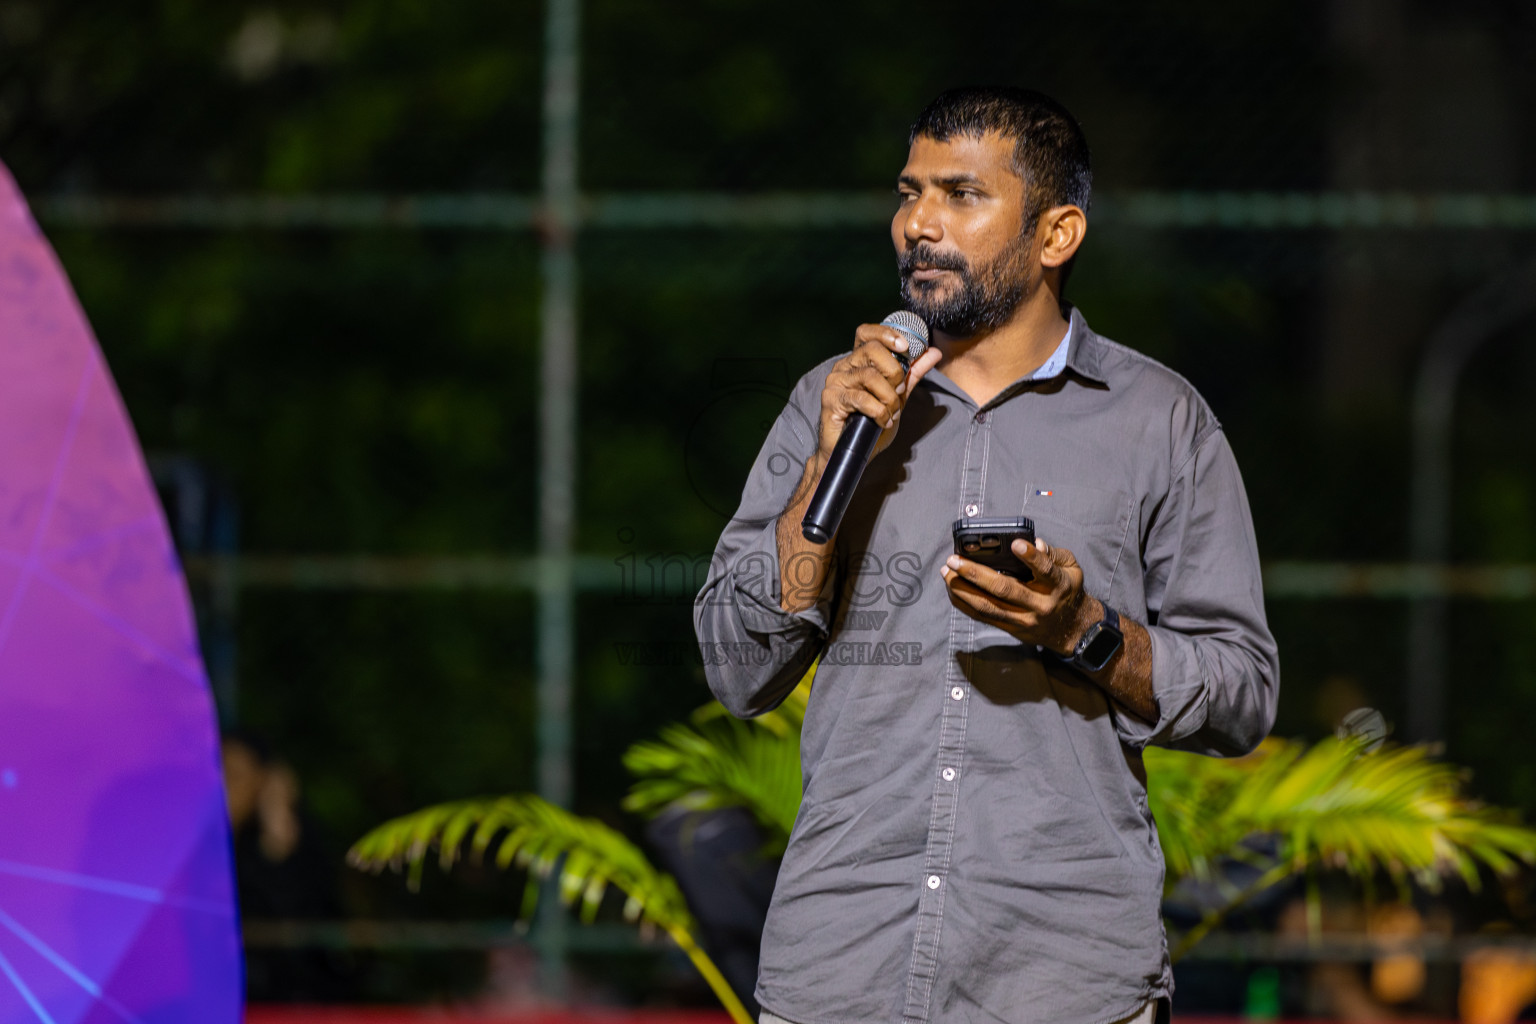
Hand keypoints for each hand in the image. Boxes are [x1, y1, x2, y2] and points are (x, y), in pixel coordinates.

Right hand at [817, 323, 943, 460]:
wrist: (851, 453)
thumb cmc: (870, 424)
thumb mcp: (897, 396)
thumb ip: (912, 374)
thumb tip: (933, 352)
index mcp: (857, 362)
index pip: (866, 333)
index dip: (886, 333)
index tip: (906, 347)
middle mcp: (844, 367)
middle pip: (871, 349)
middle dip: (894, 370)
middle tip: (900, 390)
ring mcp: (835, 382)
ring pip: (870, 376)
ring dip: (889, 397)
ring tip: (892, 413)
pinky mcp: (831, 400)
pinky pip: (862, 399)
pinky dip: (879, 412)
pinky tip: (883, 422)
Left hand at [939, 536, 1099, 656]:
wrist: (1072, 630)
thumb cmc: (1067, 591)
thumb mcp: (1071, 569)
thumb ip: (1053, 554)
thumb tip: (1035, 544)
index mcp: (1057, 585)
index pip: (1045, 570)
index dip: (1030, 557)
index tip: (1016, 544)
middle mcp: (1038, 604)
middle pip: (1004, 589)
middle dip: (976, 574)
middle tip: (955, 560)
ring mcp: (1023, 619)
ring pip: (988, 606)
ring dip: (962, 589)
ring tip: (947, 573)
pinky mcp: (1011, 628)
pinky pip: (983, 617)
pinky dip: (964, 603)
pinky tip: (951, 589)